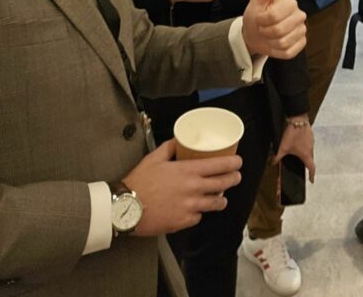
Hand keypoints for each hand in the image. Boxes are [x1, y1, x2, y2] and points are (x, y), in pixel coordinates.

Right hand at [123, 139, 241, 235]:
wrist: (124, 208)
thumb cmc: (138, 183)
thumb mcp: (154, 158)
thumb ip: (169, 147)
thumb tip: (179, 139)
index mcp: (188, 171)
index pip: (220, 165)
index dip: (234, 163)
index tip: (238, 162)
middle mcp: (193, 189)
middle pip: (224, 184)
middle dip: (233, 179)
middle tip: (235, 177)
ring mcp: (190, 207)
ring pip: (217, 203)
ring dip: (220, 199)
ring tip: (219, 196)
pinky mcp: (183, 222)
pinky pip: (199, 217)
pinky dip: (199, 213)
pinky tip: (196, 209)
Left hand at [242, 0, 306, 59]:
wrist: (255, 33)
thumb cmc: (256, 14)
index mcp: (291, 4)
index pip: (274, 17)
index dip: (261, 20)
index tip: (259, 17)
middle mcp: (300, 16)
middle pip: (279, 31)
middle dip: (265, 31)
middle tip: (262, 27)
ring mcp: (302, 32)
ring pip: (283, 43)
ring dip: (270, 42)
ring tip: (268, 35)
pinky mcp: (301, 45)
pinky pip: (289, 52)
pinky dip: (277, 51)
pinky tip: (275, 43)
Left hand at [272, 115, 315, 181]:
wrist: (298, 120)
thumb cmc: (293, 134)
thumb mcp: (283, 147)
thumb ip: (277, 157)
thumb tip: (273, 163)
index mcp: (306, 155)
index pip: (311, 168)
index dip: (312, 175)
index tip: (311, 180)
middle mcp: (311, 149)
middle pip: (311, 160)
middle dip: (308, 165)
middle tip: (305, 168)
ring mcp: (311, 142)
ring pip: (310, 151)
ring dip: (306, 154)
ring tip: (300, 155)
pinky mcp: (310, 136)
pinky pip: (309, 144)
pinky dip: (305, 146)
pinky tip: (299, 144)